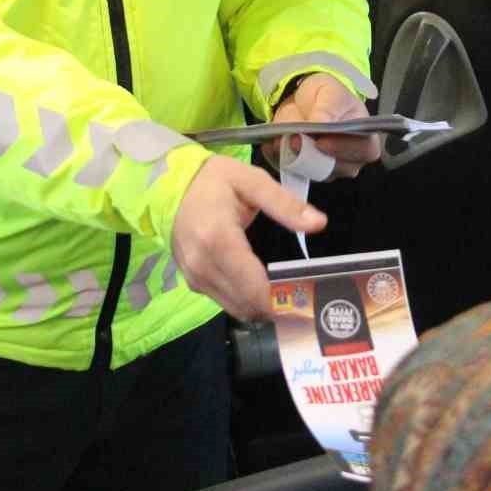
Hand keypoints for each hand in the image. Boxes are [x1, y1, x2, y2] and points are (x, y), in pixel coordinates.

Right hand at [171, 155, 325, 320]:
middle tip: (305, 295)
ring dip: (263, 308)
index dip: (283, 300)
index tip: (309, 295)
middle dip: (278, 306)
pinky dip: (247, 302)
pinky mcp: (194, 281)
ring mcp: (195, 277)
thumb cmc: (214, 181)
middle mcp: (203, 265)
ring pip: (237, 310)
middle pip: (248, 305)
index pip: (254, 289)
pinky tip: (264, 289)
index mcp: (218, 239)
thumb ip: (285, 204)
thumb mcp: (252, 181)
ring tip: (288, 293)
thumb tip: (319, 223)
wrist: (171, 186)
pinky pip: (225, 302)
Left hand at [261, 74, 381, 179]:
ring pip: (311, 172)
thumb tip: (320, 122)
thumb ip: (328, 108)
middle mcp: (349, 161)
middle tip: (293, 140)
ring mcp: (326, 170)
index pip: (363, 151)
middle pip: (335, 168)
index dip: (343, 149)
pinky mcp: (303, 173)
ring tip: (279, 139)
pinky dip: (278, 158)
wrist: (303, 101)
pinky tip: (272, 144)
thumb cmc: (327, 96)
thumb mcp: (330, 93)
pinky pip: (290, 171)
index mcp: (364, 139)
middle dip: (311, 156)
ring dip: (292, 157)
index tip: (321, 142)